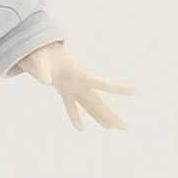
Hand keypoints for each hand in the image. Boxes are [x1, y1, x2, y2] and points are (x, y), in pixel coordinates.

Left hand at [17, 42, 135, 129]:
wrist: (42, 49)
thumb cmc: (44, 54)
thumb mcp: (43, 61)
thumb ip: (44, 71)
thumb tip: (45, 82)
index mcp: (81, 75)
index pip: (104, 84)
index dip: (119, 88)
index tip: (136, 90)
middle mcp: (81, 84)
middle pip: (100, 103)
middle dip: (112, 116)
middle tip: (125, 127)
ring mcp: (74, 88)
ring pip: (90, 106)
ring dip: (100, 117)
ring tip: (113, 128)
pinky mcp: (64, 91)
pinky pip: (72, 107)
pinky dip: (75, 118)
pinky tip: (81, 129)